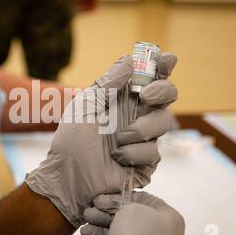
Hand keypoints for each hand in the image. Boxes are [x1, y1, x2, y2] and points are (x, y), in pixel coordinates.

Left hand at [26, 53, 177, 227]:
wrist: (68, 176)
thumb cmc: (72, 140)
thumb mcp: (85, 107)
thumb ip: (107, 84)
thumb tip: (129, 60)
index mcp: (123, 100)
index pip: (148, 78)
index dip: (162, 66)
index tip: (167, 59)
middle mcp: (137, 116)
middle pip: (167, 96)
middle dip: (162, 90)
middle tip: (146, 95)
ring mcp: (143, 139)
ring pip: (164, 123)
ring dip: (141, 129)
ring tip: (118, 140)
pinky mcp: (146, 162)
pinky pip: (153, 152)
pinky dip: (134, 153)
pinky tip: (117, 158)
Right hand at [76, 192, 184, 234]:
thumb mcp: (130, 210)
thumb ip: (121, 202)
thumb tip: (112, 204)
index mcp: (165, 218)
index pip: (139, 200)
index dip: (117, 197)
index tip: (101, 199)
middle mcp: (154, 234)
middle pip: (123, 219)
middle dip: (101, 215)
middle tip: (89, 214)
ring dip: (95, 231)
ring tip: (85, 230)